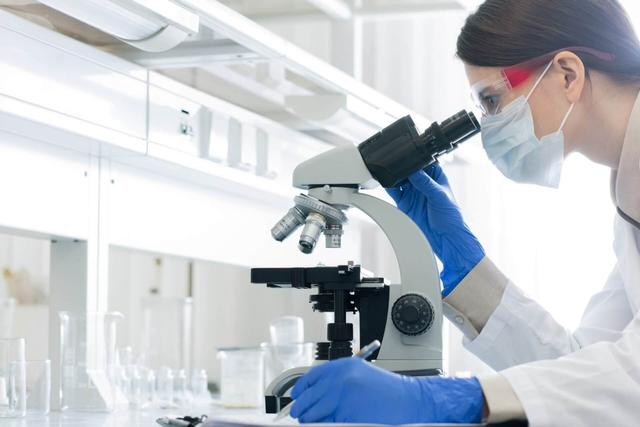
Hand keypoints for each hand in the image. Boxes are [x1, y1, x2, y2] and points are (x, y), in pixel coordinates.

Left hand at [290, 357, 483, 423]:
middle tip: (299, 415)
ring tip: (313, 422)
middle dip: (302, 409)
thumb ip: (336, 381)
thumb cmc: (389, 390)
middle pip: (308, 398)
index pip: (310, 378)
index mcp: (342, 366)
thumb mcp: (359, 375)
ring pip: (314, 414)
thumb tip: (313, 396)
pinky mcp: (347, 416)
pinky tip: (331, 423)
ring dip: (311, 420)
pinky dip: (326, 426)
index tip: (297, 397)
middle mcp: (340, 379)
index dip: (301, 390)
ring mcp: (343, 398)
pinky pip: (328, 425)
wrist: (412, 401)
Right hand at [386, 164, 484, 295]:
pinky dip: (388, 186)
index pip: (423, 162)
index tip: (407, 153)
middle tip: (393, 161)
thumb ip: (426, 183)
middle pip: (409, 169)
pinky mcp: (405, 202)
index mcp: (436, 176)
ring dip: (394, 174)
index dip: (415, 157)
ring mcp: (413, 192)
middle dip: (401, 165)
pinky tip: (385, 181)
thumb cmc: (451, 217)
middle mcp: (423, 183)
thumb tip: (414, 171)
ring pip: (400, 179)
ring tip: (387, 170)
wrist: (445, 238)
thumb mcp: (440, 196)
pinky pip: (394, 191)